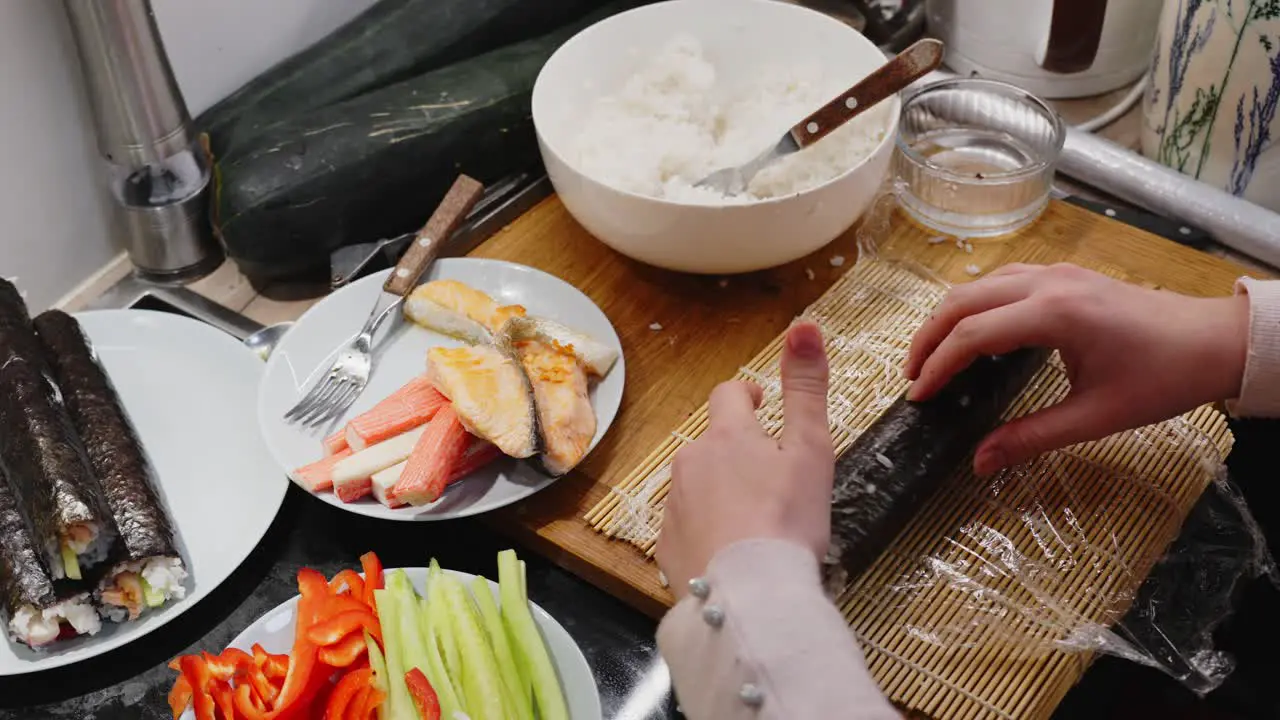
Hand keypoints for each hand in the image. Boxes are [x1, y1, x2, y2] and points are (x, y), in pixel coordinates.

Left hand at [656, 322, 834, 599]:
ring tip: (753, 520)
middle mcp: (690, 462)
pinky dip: (706, 531)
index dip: (747, 397)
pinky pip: (686, 527)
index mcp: (727, 435)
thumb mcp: (811, 450)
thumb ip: (807, 387)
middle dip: (736, 452)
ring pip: (697, 484)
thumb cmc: (787, 521)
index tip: (761, 404)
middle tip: (770, 478)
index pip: (729, 395)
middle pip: (712, 443)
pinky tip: (731, 551)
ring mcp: (673, 505)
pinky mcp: (666, 546)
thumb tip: (804, 324)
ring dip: (720, 491)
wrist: (748, 595)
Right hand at [903, 263, 1248, 475]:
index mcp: (1054, 314)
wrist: (1214, 342)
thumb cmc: (1162, 380)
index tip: (919, 398)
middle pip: (962, 300)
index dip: (937, 366)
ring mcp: (1056, 273)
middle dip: (929, 338)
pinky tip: (975, 333)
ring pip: (979, 285)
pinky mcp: (1065, 275)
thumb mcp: (1095, 418)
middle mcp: (1048, 283)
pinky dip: (975, 305)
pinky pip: (1002, 281)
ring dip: (949, 318)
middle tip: (913, 377)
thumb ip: (1030, 437)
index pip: (972, 334)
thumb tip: (979, 462)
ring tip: (933, 357)